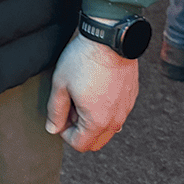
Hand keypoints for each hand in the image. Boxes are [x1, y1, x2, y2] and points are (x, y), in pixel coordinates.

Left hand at [45, 29, 138, 150]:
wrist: (109, 39)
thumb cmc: (83, 59)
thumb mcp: (61, 84)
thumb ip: (56, 110)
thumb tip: (53, 128)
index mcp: (97, 121)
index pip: (80, 144)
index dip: (64, 133)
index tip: (59, 117)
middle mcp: (116, 120)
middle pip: (96, 141)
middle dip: (79, 130)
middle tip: (69, 107)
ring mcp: (126, 109)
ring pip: (107, 128)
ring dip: (92, 121)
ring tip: (80, 96)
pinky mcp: (131, 97)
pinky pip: (117, 113)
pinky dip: (104, 110)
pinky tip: (94, 89)